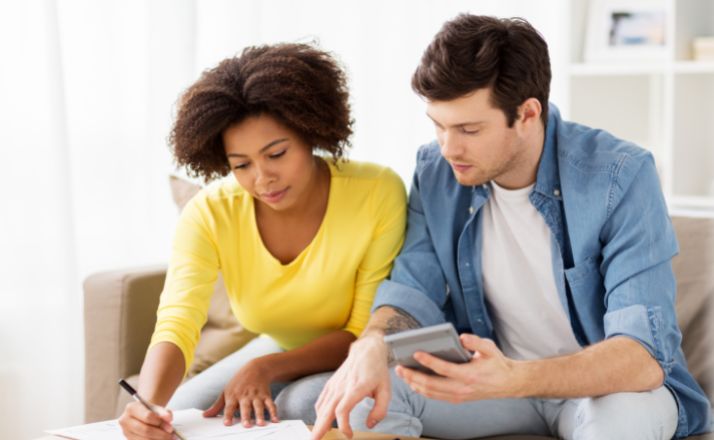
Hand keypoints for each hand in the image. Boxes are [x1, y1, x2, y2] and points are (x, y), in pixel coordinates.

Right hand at [118, 401, 174, 439]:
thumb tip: (169, 419)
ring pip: (144, 439)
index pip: (147, 416)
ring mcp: (126, 432)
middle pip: (145, 430)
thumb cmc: (149, 411)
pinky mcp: (129, 439)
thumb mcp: (157, 408)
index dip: (160, 423)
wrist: (142, 414)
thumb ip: (163, 412)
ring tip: (167, 438)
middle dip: (161, 434)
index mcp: (132, 408)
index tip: (170, 427)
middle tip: (171, 435)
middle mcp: (126, 421)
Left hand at [203, 359, 277, 426]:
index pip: (230, 407)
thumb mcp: (226, 391)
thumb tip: (204, 416)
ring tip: (261, 424)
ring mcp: (256, 396)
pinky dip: (274, 412)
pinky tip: (276, 420)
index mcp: (233, 396)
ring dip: (260, 415)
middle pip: (245, 407)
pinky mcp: (266, 395)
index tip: (227, 423)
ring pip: (259, 406)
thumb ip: (217, 406)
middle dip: (246, 416)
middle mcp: (245, 396)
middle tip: (246, 426)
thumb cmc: (238, 383)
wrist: (255, 368)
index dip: (228, 415)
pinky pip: (271, 404)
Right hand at [311, 333, 390, 439]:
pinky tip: (320, 421)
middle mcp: (342, 387)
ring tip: (315, 436)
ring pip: (322, 407)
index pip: (342, 410)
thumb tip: (370, 424)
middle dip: (319, 428)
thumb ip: (380, 410)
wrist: (367, 350)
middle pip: (326, 411)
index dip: (343, 425)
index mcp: (356, 388)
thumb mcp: (386, 390)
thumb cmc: (377, 370)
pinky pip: (321, 400)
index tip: (349, 435)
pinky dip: (319, 412)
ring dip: (317, 422)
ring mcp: (334, 385)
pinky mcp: (331, 383)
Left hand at [395, 333, 522, 402]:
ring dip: (414, 384)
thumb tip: (462, 337)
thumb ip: (476, 342)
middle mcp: (462, 388)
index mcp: (469, 375)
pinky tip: (413, 382)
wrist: (508, 383)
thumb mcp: (490, 348)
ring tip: (402, 373)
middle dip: (412, 375)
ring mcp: (458, 396)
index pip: (444, 369)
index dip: (428, 361)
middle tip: (400, 367)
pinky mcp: (457, 399)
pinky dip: (422, 390)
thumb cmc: (497, 364)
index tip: (416, 353)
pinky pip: (435, 396)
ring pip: (430, 393)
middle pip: (431, 384)